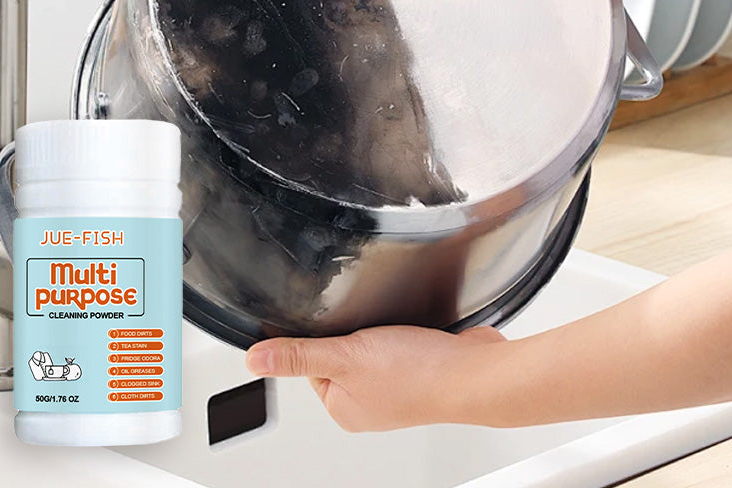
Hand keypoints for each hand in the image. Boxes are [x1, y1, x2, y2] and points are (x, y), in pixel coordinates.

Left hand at [246, 325, 505, 430]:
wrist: (476, 371)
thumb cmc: (419, 373)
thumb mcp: (346, 355)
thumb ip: (300, 354)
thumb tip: (255, 360)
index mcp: (342, 407)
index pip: (311, 361)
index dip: (322, 335)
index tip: (336, 324)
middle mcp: (367, 402)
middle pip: (341, 350)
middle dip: (354, 330)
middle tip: (370, 328)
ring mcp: (394, 386)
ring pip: (371, 345)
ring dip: (379, 329)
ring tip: (393, 330)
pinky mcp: (417, 369)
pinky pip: (398, 344)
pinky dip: (402, 332)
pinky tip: (410, 331)